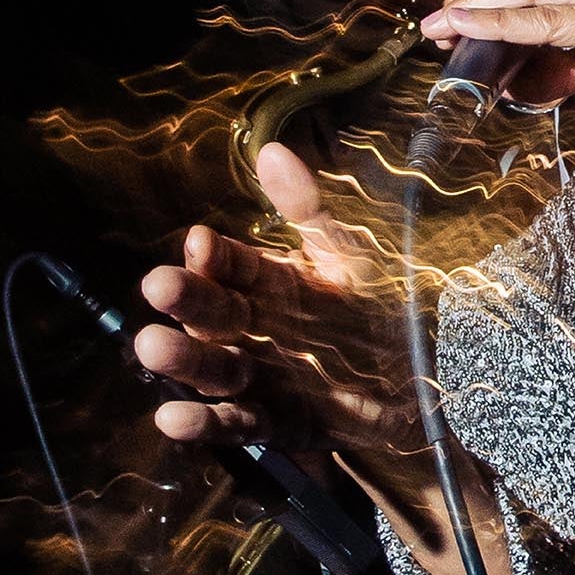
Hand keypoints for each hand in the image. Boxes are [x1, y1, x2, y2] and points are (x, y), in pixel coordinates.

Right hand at [135, 142, 414, 452]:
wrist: (421, 377)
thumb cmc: (379, 307)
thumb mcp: (351, 253)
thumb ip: (309, 209)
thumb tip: (271, 151)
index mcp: (265, 282)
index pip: (229, 264)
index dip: (213, 255)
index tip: (201, 241)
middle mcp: (250, 327)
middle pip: (211, 312)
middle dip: (185, 299)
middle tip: (160, 286)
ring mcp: (257, 375)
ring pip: (212, 366)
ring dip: (182, 358)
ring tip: (152, 346)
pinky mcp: (271, 421)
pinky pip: (234, 423)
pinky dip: (203, 423)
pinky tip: (172, 418)